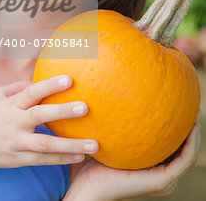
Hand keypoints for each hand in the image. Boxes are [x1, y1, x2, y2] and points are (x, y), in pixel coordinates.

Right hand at [0, 75, 98, 169]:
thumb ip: (17, 88)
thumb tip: (37, 81)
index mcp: (9, 104)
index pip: (32, 92)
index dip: (50, 85)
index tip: (69, 79)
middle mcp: (13, 123)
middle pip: (41, 116)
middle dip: (64, 112)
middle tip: (86, 108)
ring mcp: (15, 143)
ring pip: (46, 145)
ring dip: (71, 145)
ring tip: (93, 145)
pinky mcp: (15, 160)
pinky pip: (41, 161)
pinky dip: (61, 159)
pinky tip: (78, 157)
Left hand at [65, 111, 200, 200]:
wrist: (86, 187)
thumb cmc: (90, 162)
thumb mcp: (108, 138)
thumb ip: (114, 123)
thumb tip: (113, 93)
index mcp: (152, 168)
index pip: (173, 148)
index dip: (181, 130)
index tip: (181, 108)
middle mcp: (161, 175)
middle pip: (185, 150)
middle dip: (192, 129)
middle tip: (193, 107)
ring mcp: (163, 180)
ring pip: (189, 155)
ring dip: (195, 135)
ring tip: (196, 114)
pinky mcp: (161, 181)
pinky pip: (184, 161)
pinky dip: (191, 144)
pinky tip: (191, 126)